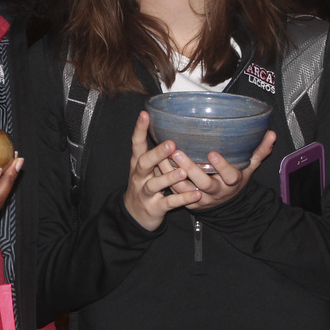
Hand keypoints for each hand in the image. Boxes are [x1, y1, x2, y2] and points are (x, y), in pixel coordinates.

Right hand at [123, 111, 203, 230]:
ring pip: (155, 184)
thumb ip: (155, 154)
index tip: (145, 114)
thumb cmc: (143, 185)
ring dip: (169, 177)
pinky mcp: (154, 207)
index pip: (137, 144)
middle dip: (157, 154)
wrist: (133, 215)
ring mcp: (145, 193)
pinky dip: (182, 199)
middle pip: (144, 163)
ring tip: (183, 172)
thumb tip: (169, 129)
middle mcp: (139, 177)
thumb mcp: (145, 168)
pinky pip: (169, 203)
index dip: (139, 129)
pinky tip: (196, 194)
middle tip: (171, 144)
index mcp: (138, 164)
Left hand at [159, 130, 275, 209]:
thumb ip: (259, 151)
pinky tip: (157, 166)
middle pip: (203, 183)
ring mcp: (202, 198)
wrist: (227, 207)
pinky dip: (166, 180)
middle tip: (177, 153)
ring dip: (172, 175)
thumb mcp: (249, 168)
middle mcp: (217, 191)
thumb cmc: (236, 180)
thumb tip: (271, 134)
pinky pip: (175, 192)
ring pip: (185, 189)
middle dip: (190, 168)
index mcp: (233, 182)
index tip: (212, 153)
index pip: (229, 175)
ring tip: (162, 158)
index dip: (222, 166)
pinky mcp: (189, 202)